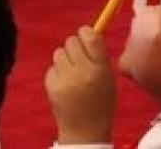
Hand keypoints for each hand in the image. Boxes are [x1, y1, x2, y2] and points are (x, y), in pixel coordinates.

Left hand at [45, 26, 115, 144]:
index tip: (86, 35)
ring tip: (73, 75)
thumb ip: (99, 56)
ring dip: (65, 59)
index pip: (90, 37)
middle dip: (75, 46)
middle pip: (71, 40)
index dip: (86, 33)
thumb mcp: (109, 79)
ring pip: (59, 52)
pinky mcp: (51, 84)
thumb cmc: (100, 103)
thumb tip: (89, 31)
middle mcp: (82, 72)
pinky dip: (57, 72)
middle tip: (79, 59)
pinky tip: (65, 85)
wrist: (85, 130)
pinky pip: (52, 67)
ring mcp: (65, 78)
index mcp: (100, 70)